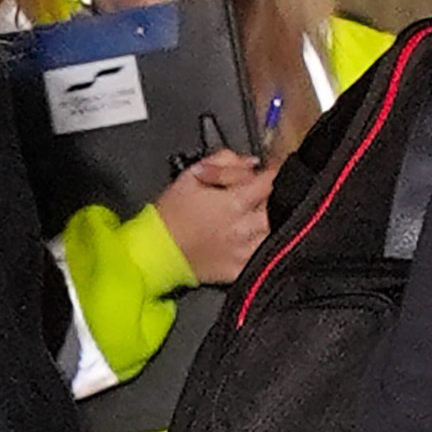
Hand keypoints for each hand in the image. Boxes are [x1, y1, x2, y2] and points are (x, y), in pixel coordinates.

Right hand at [154, 149, 273, 288]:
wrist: (155, 250)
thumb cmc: (169, 214)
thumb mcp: (190, 175)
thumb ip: (223, 162)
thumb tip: (249, 162)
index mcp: (234, 203)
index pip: (270, 181)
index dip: (273, 172)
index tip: (271, 170)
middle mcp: (243, 228)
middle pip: (276, 207)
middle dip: (270, 198)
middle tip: (258, 196)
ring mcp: (243, 251)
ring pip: (273, 233)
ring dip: (267, 223)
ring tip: (254, 218)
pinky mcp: (237, 269)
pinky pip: (261, 257)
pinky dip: (260, 247)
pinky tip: (250, 241)